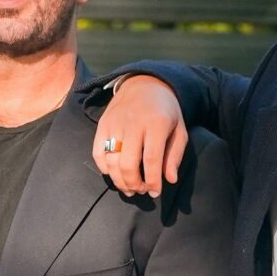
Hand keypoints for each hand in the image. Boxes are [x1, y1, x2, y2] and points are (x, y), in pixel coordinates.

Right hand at [95, 77, 187, 197]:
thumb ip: (175, 155)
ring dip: (119, 181)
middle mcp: (133, 123)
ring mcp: (115, 123)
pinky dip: (104, 168)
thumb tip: (170, 179)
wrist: (145, 83)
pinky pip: (97, 153)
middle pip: (128, 163)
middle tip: (140, 190)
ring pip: (111, 161)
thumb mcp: (179, 129)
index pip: (151, 159)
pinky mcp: (102, 124)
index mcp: (156, 123)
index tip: (155, 192)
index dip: (152, 181)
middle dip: (134, 184)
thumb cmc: (165, 110)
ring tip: (129, 188)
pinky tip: (115, 174)